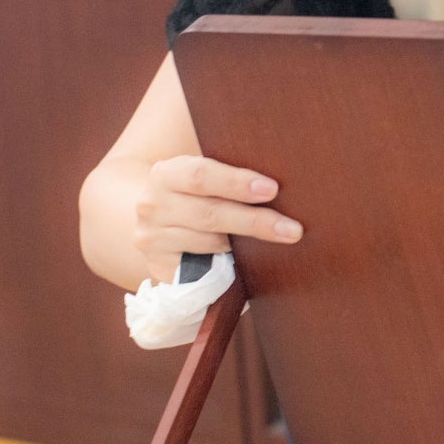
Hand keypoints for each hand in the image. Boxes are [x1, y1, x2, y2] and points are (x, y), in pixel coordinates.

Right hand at [134, 155, 300, 284]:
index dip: (236, 182)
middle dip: (255, 222)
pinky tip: (245, 262)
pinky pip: (201, 269)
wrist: (152, 218)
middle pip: (209, 214)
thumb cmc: (192, 193)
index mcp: (166, 174)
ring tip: (276, 241)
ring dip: (243, 246)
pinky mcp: (159, 266)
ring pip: (208, 243)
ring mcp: (152, 238)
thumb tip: (276, 189)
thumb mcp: (200, 177)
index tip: (272, 189)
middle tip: (291, 229)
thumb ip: (226, 178)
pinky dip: (226, 263)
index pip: (201, 175)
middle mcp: (153, 205)